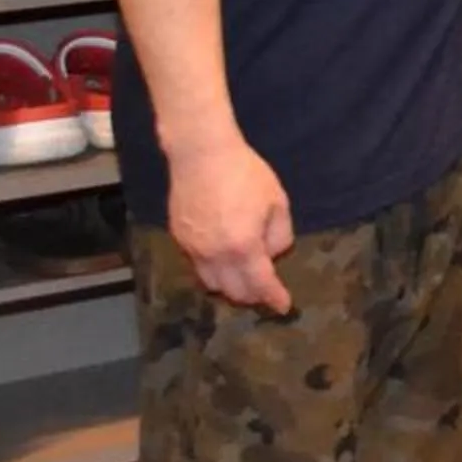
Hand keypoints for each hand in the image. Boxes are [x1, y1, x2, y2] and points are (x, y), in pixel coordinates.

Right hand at [166, 139, 295, 311]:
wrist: (201, 154)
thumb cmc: (245, 174)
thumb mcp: (277, 201)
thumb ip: (279, 234)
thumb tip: (272, 254)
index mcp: (242, 246)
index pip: (259, 284)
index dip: (273, 298)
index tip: (283, 306)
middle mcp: (213, 254)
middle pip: (231, 291)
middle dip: (251, 295)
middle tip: (265, 291)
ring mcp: (192, 248)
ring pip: (210, 282)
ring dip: (228, 286)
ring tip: (243, 278)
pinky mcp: (178, 238)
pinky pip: (197, 265)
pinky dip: (213, 270)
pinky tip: (223, 258)